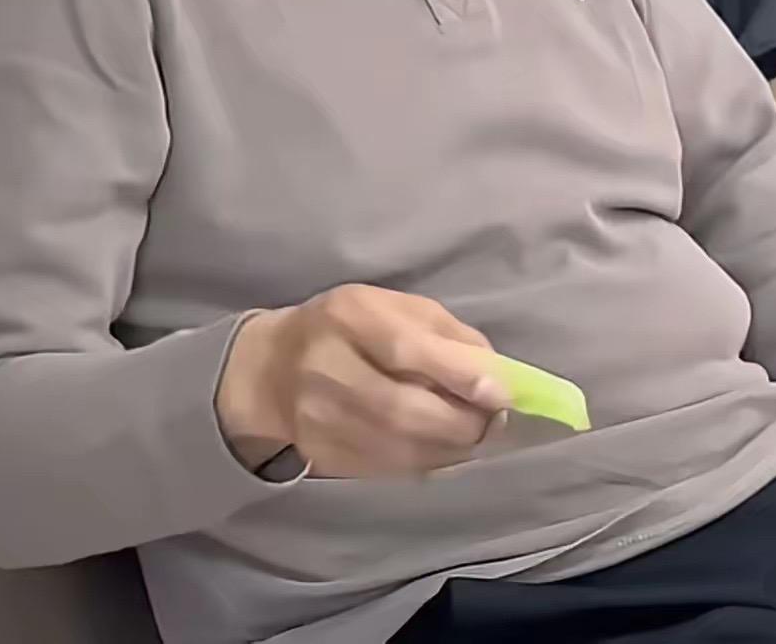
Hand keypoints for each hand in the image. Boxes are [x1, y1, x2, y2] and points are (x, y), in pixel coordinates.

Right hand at [216, 285, 509, 477]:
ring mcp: (318, 418)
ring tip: (473, 435)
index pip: (406, 349)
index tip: (500, 394)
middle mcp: (326, 366)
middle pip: (402, 410)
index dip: (458, 376)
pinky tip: (439, 447)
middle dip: (461, 423)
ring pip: (398, 449)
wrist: (275, 369)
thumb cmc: (351, 327)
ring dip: (450, 449)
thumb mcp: (396, 308)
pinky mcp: (322, 455)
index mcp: (349, 315)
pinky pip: (388, 468)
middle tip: (494, 421)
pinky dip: (425, 461)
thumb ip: (448, 336)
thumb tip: (496, 378)